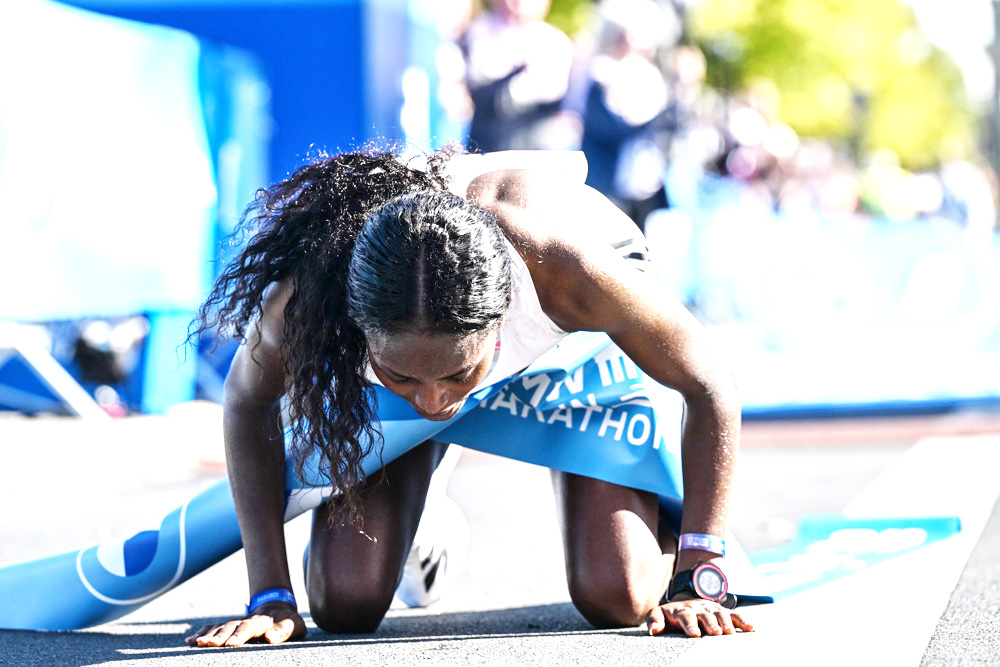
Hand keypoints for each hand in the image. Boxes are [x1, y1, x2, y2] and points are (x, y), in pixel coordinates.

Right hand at [185, 602, 306, 646]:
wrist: (278, 608)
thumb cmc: (288, 621)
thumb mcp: (295, 625)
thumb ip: (283, 631)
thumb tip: (271, 637)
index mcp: (263, 621)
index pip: (249, 627)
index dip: (239, 635)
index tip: (230, 644)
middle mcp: (246, 620)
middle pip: (231, 626)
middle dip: (219, 636)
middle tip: (208, 645)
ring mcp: (237, 622)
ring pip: (220, 627)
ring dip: (208, 635)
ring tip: (197, 643)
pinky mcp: (230, 627)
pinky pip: (214, 628)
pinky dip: (202, 633)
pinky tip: (190, 641)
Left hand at [645, 598, 753, 637]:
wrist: (685, 601)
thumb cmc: (671, 614)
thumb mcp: (659, 613)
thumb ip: (655, 620)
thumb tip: (653, 630)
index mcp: (682, 610)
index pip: (685, 617)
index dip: (690, 625)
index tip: (694, 634)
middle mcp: (698, 608)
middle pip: (705, 615)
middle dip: (711, 623)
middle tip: (716, 633)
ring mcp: (711, 609)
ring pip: (721, 613)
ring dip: (726, 622)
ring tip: (730, 632)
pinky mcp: (722, 612)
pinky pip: (734, 615)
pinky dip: (743, 621)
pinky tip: (751, 629)